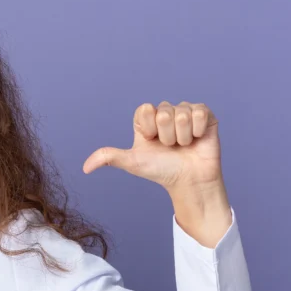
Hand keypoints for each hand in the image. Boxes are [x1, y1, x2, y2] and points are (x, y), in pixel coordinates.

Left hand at [82, 102, 220, 191]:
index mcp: (147, 120)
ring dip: (182, 135)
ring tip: (183, 145)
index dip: (149, 127)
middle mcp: (165, 113)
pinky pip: (199, 112)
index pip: (145, 109)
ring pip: (181, 113)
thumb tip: (85, 168)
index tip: (152, 141)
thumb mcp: (132, 163)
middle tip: (170, 147)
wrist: (188, 181)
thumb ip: (109, 158)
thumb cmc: (160, 171)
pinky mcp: (205, 115)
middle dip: (166, 135)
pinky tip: (196, 139)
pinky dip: (197, 130)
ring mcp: (185, 112)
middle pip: (163, 112)